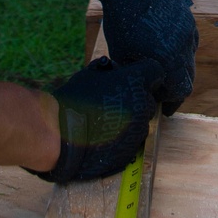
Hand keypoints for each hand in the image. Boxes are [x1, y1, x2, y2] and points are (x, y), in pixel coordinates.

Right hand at [28, 56, 162, 182]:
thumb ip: (107, 69)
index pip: (155, 72)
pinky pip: (132, 141)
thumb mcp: (89, 74)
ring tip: (106, 121)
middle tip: (115, 102)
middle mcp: (142, 105)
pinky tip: (104, 136)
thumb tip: (110, 67)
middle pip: (149, 100)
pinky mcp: (131, 150)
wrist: (62, 135)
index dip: (145, 74)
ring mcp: (138, 130)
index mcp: (135, 82)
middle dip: (137, 99)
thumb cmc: (74, 100)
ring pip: (141, 122)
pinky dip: (123, 138)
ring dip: (130, 120)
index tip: (134, 79)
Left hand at [99, 0, 197, 115]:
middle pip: (188, 77)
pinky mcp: (187, 18)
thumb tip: (145, 88)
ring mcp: (188, 31)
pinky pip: (189, 41)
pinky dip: (181, 50)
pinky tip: (168, 49)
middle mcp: (184, 47)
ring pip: (190, 58)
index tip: (165, 107)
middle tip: (166, 93)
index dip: (172, 102)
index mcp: (169, 59)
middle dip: (177, 88)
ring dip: (180, 68)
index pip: (180, 90)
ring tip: (165, 70)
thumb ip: (139, 75)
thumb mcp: (124, 56)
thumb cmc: (123, 24)